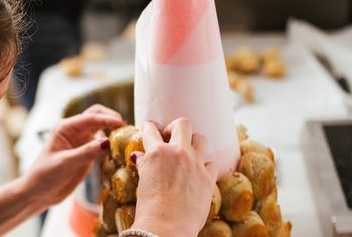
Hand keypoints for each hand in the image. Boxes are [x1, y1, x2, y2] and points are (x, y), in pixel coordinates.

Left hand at [22, 105, 124, 207]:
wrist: (38, 193)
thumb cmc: (45, 175)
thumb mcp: (66, 164)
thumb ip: (87, 152)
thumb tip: (108, 141)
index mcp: (66, 127)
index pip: (90, 118)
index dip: (107, 119)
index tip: (122, 124)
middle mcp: (75, 131)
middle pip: (97, 116)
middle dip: (111, 118)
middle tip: (127, 128)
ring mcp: (81, 141)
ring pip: (101, 129)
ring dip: (113, 130)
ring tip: (127, 138)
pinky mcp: (87, 152)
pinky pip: (102, 144)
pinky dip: (111, 144)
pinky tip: (119, 150)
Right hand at [131, 119, 217, 236]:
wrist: (167, 227)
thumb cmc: (150, 208)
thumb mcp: (143, 181)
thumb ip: (144, 165)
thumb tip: (140, 157)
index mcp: (157, 151)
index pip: (151, 129)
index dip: (150, 128)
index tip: (151, 129)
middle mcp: (177, 152)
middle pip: (182, 124)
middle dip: (175, 128)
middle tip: (171, 137)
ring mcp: (195, 163)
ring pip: (200, 138)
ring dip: (193, 144)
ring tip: (187, 153)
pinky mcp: (208, 177)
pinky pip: (211, 163)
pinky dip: (205, 167)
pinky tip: (198, 173)